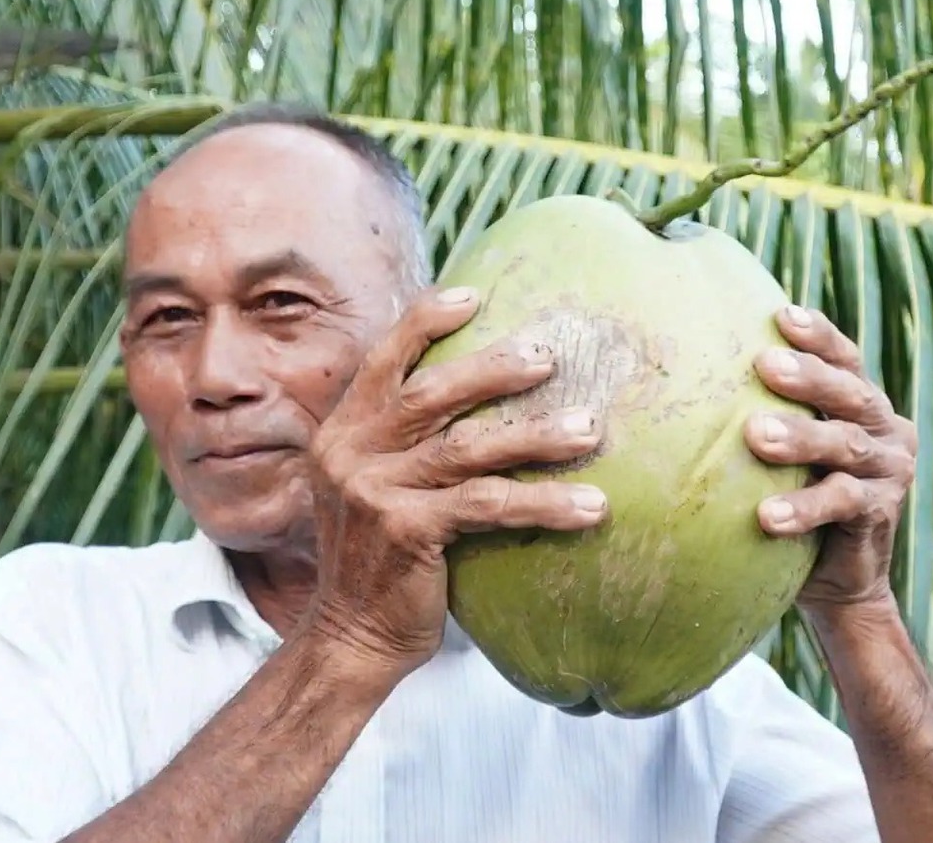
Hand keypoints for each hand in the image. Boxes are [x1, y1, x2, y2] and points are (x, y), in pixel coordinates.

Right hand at [299, 285, 609, 685]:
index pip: (381, 360)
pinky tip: (591, 506)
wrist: (350, 636)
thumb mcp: (370, 489)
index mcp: (341, 433)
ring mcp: (374, 491)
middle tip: (551, 355)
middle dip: (493, 369)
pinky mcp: (405, 530)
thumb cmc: (379, 560)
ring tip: (590, 428)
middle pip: (430, 393)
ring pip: (467, 447)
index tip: (474, 296)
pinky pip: (487, 506)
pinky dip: (544, 503)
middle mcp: (350, 453)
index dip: (425, 323)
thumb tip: (468, 400)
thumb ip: (400, 445)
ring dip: (535, 435)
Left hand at [747, 304, 917, 613]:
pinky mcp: (879, 514)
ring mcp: (888, 472)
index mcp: (860, 403)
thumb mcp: (781, 447)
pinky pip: (842, 504)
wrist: (835, 573)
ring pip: (845, 445)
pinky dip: (805, 506)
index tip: (781, 315)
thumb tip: (685, 358)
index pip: (844, 359)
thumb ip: (758, 406)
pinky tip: (767, 516)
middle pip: (849, 394)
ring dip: (801, 438)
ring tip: (755, 435)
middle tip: (764, 364)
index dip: (819, 336)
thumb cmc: (793, 489)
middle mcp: (884, 430)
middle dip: (809, 377)